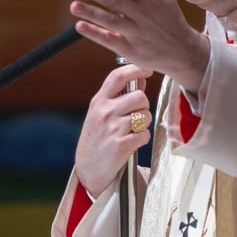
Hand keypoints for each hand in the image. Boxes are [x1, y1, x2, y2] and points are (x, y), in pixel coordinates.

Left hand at [68, 0, 210, 93]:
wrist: (183, 52)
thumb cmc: (171, 18)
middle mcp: (142, 15)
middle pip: (115, 0)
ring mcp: (135, 33)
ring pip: (110, 21)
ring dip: (91, 12)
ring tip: (74, 5)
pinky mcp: (130, 49)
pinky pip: (110, 40)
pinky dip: (95, 34)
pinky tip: (80, 26)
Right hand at [75, 63, 152, 197]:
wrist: (88, 168)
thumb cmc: (97, 138)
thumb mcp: (101, 113)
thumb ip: (119, 96)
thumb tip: (141, 78)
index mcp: (99, 101)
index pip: (118, 76)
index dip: (136, 69)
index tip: (148, 69)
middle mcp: (105, 112)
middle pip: (140, 96)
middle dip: (143, 106)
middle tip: (135, 116)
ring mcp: (113, 128)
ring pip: (145, 116)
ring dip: (143, 124)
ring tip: (130, 131)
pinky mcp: (122, 144)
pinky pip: (145, 134)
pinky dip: (142, 139)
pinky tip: (130, 143)